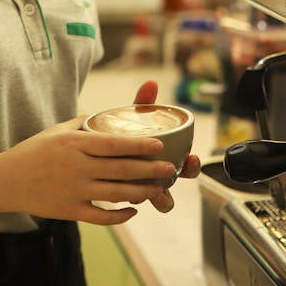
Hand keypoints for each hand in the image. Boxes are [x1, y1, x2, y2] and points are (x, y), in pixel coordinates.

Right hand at [0, 116, 178, 225]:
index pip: (114, 144)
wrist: (4, 181)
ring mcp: (73, 191)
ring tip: (158, 189)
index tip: (159, 144)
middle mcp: (76, 167)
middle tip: (169, 168)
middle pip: (122, 169)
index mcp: (74, 143)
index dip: (139, 144)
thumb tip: (103, 116)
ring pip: (117, 194)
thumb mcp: (55, 131)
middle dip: (150, 170)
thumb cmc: (32, 151)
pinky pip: (102, 217)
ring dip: (142, 192)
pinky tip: (133, 210)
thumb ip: (81, 123)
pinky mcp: (69, 211)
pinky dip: (121, 216)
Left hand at [131, 78, 200, 214]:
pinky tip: (126, 193)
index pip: (187, 167)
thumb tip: (151, 82)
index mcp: (166, 160)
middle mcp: (157, 178)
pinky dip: (133, 198)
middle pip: (176, 186)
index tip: (192, 157)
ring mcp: (143, 189)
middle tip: (173, 174)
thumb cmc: (120, 134)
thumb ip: (141, 104)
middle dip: (176, 185)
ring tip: (154, 192)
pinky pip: (134, 202)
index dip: (193, 166)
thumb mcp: (131, 118)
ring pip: (158, 201)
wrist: (93, 149)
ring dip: (160, 199)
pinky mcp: (125, 196)